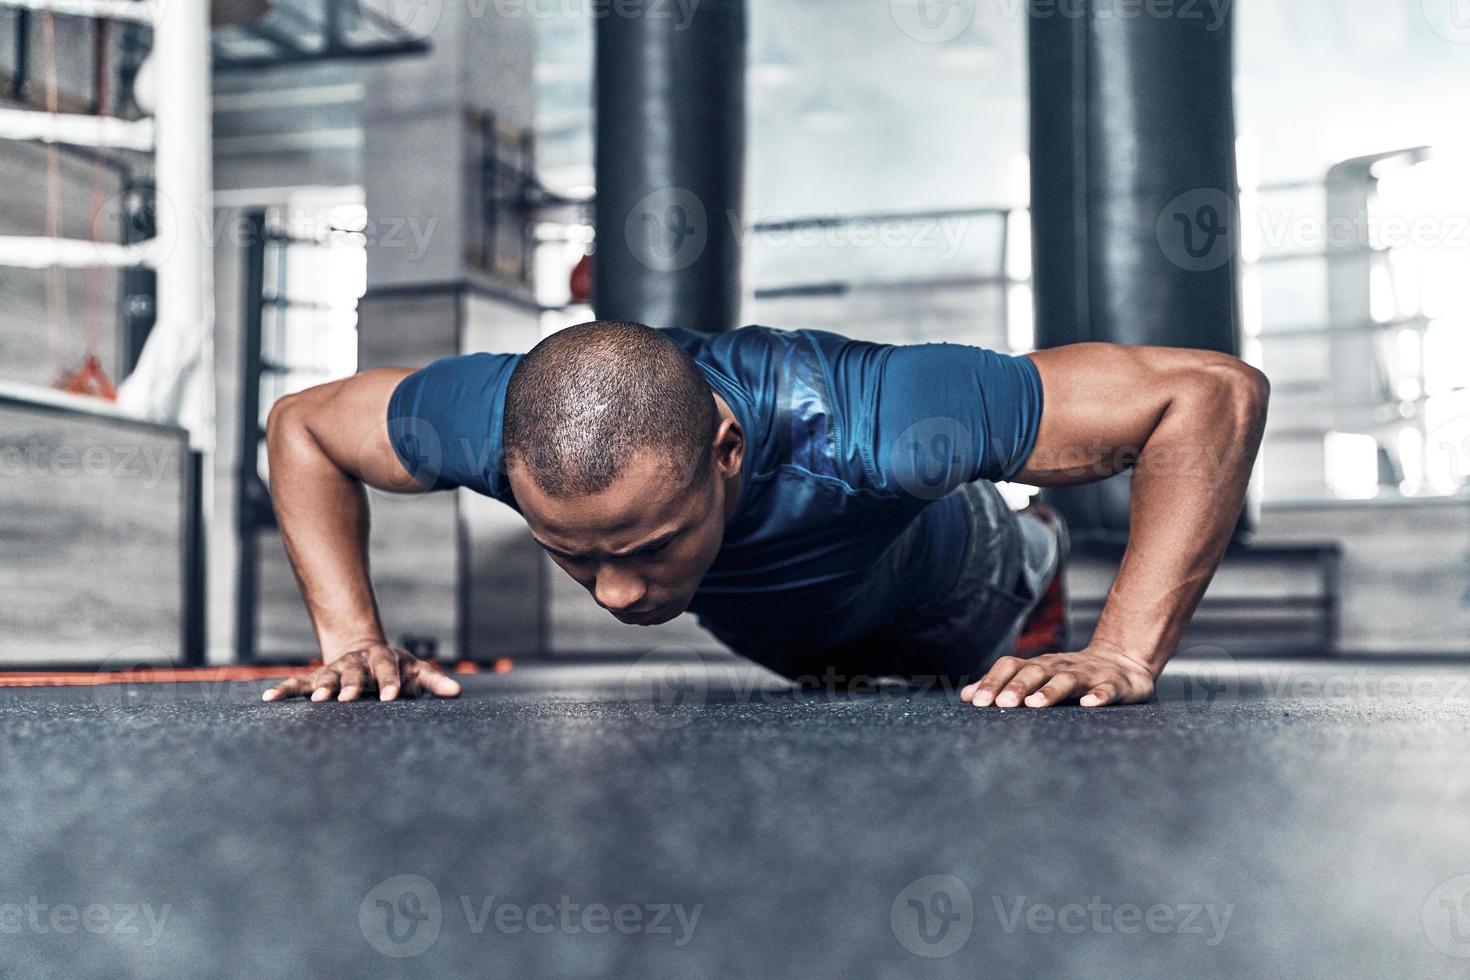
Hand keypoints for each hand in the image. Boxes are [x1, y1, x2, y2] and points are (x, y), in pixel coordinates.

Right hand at [261, 644, 461, 702]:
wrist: (364, 649)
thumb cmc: (395, 666)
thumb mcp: (415, 670)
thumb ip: (433, 680)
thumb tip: (456, 692)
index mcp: (382, 658)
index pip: (388, 669)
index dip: (390, 682)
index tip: (391, 698)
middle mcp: (356, 662)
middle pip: (353, 672)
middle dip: (350, 685)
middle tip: (346, 700)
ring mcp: (334, 669)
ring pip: (325, 677)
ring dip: (319, 688)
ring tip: (316, 700)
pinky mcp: (316, 678)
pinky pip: (298, 684)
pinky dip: (284, 690)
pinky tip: (268, 698)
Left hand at [960, 645, 1155, 708]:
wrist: (1122, 661)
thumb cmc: (1070, 674)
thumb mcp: (1037, 677)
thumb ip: (1003, 685)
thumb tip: (966, 695)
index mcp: (1039, 666)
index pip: (1011, 666)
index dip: (993, 681)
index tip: (977, 702)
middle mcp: (1060, 666)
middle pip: (1035, 672)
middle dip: (1017, 687)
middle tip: (1002, 704)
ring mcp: (1088, 674)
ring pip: (1067, 679)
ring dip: (1050, 691)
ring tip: (1035, 704)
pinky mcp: (1114, 684)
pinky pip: (1107, 689)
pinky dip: (1098, 695)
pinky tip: (1089, 704)